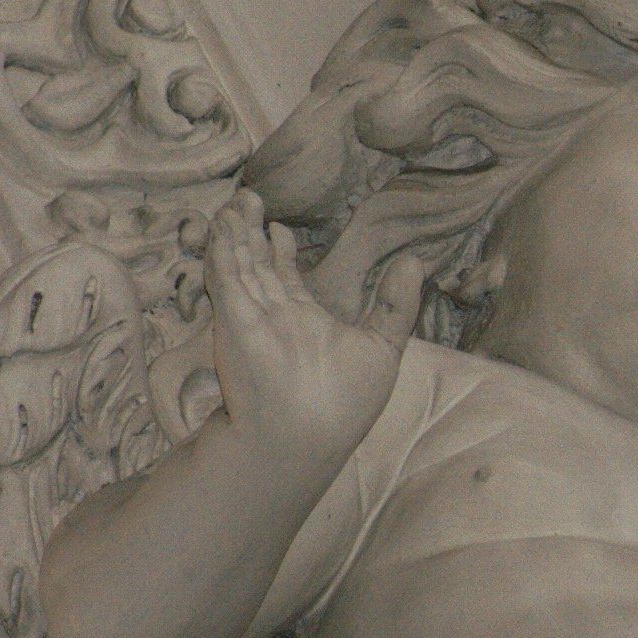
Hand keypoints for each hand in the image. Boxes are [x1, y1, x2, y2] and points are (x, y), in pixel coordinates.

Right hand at [205, 191, 424, 458]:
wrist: (303, 440)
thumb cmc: (343, 405)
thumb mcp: (382, 348)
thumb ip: (395, 304)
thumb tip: (415, 262)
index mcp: (304, 322)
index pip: (286, 279)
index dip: (280, 253)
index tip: (280, 229)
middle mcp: (276, 316)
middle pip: (259, 265)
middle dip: (252, 232)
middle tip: (249, 198)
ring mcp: (253, 316)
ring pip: (240, 263)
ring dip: (235, 231)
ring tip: (237, 201)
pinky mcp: (234, 319)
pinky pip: (226, 276)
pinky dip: (223, 248)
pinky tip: (223, 223)